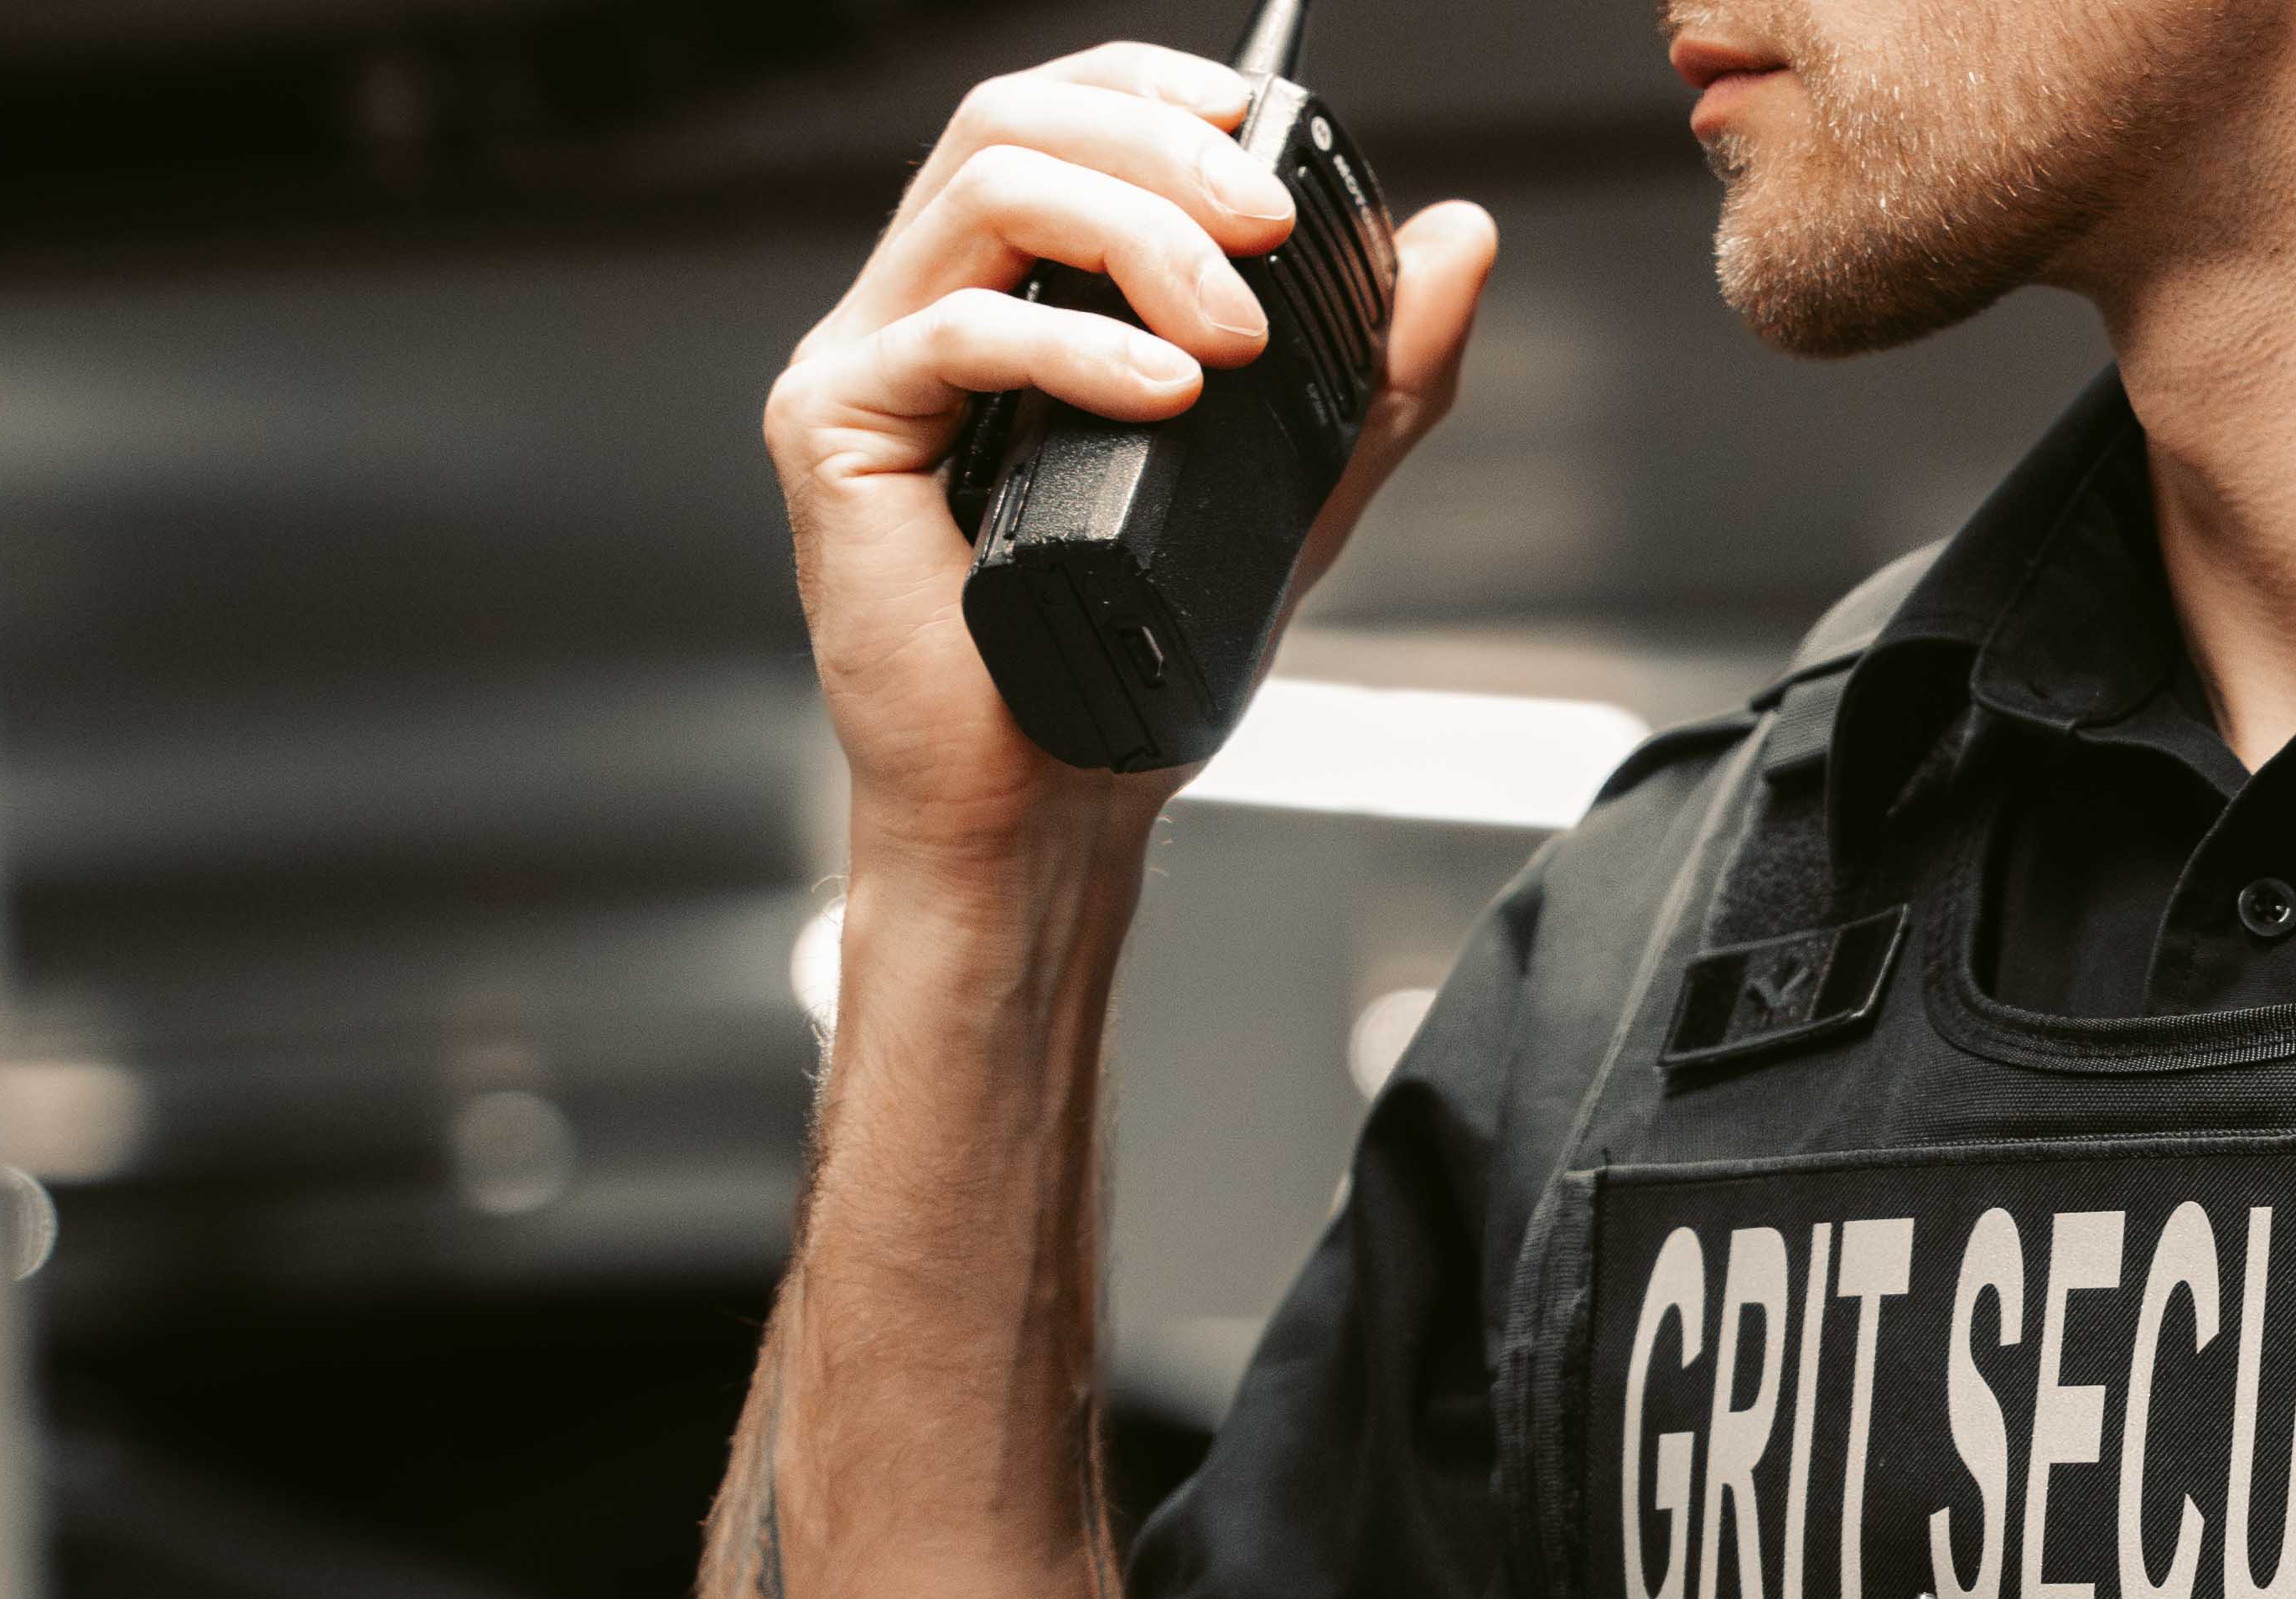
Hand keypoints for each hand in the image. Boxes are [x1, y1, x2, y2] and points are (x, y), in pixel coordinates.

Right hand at [764, 41, 1499, 857]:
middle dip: (1163, 151)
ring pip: (985, 194)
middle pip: (1017, 123)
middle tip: (1270, 224)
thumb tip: (1461, 236)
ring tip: (1233, 332)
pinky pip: (951, 333)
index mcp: (1016, 294)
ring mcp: (871, 358)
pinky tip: (1163, 394)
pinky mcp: (834, 428)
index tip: (1268, 127)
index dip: (1159, 93)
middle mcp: (926, 303)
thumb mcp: (1300, 490)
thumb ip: (1380, 367)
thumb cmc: (1137, 660)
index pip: (1066, 119)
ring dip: (1135, 234)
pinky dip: (1074, 349)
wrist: (1051, 809)